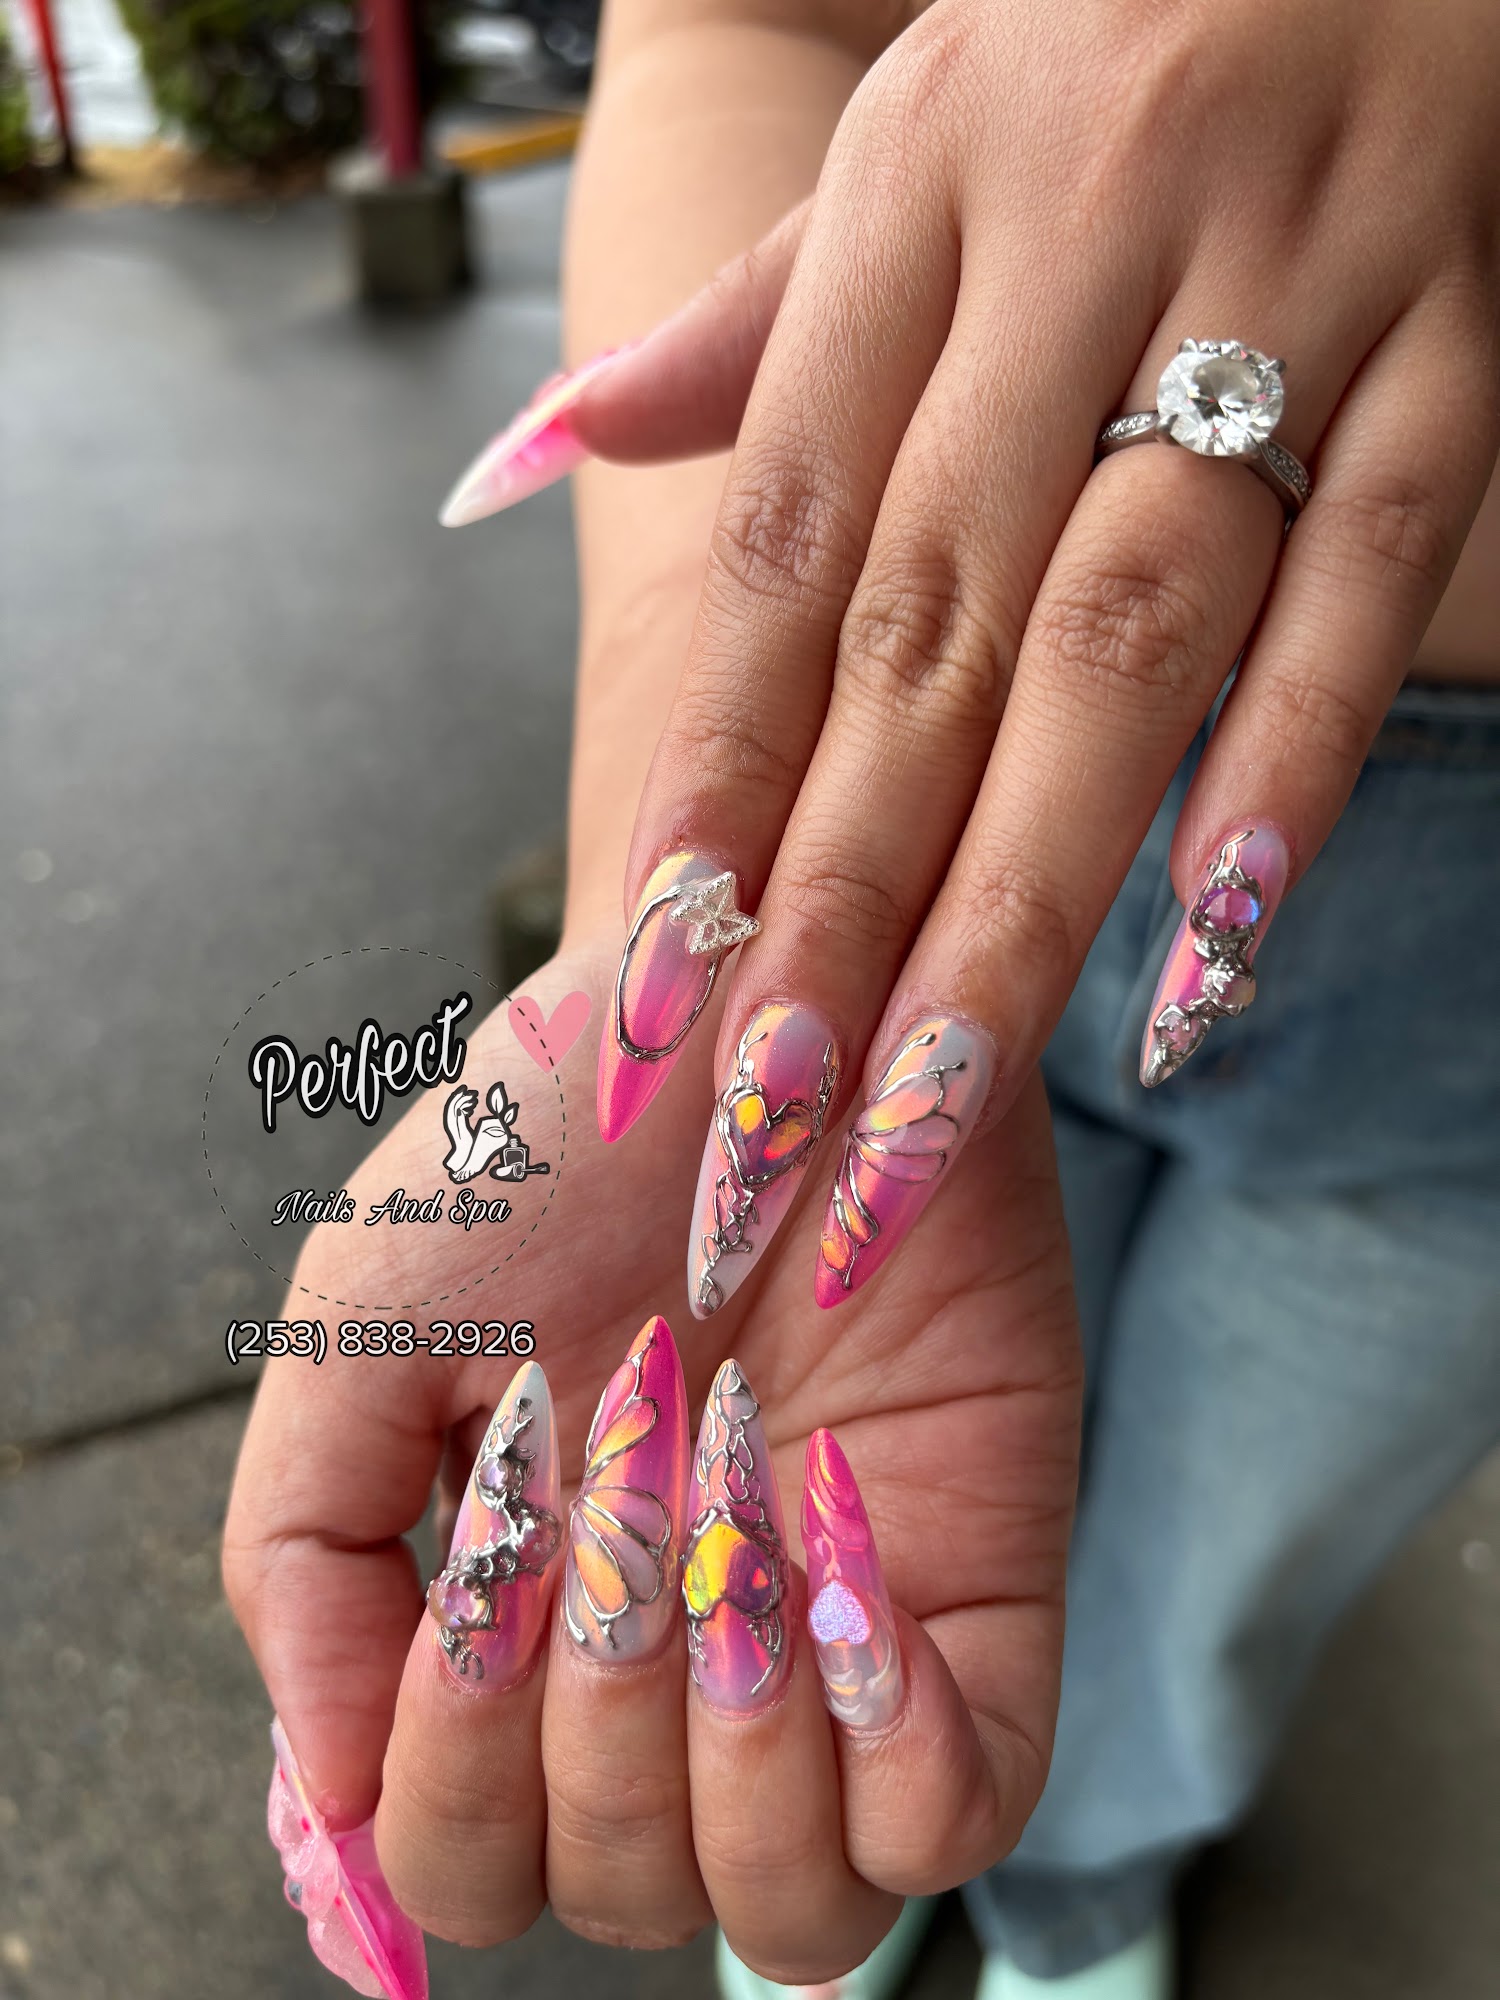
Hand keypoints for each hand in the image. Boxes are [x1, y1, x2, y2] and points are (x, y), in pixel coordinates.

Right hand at [224, 937, 1080, 1982]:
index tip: (492, 1563)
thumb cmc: (549, 1157)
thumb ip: (303, 1562)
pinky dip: (892, 1754)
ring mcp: (832, 1657)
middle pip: (618, 1898)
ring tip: (728, 1519)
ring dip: (733, 1751)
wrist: (749, 1018)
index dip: (458, 1773)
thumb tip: (330, 1807)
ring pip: (793, 1914)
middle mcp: (672, 1681)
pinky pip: (960, 1822)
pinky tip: (844, 1575)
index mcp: (519, 1638)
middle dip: (595, 1716)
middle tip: (620, 1477)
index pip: (467, 1865)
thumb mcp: (360, 1329)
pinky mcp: (980, 1611)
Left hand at [445, 0, 1499, 1292]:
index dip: (717, 766)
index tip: (659, 978)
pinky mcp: (1465, 341)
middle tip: (771, 1123)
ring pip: (1139, 630)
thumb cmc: (1108, 42)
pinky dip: (1297, 764)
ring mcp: (1295, 288)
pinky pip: (1375, 573)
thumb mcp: (904, 145)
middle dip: (845, 894)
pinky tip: (1214, 947)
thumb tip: (529, 459)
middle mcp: (1085, 241)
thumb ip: (738, 333)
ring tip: (943, 1092)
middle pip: (938, 628)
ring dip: (1037, 884)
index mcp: (920, 199)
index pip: (787, 534)